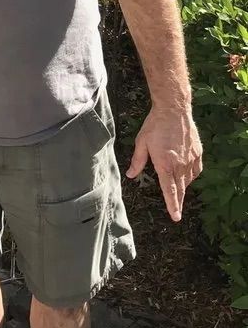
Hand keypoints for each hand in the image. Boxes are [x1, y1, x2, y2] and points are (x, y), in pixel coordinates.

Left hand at [126, 105, 202, 221]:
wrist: (173, 110)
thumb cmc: (155, 125)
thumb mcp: (141, 143)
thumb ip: (137, 161)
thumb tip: (130, 175)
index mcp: (164, 164)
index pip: (169, 190)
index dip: (172, 205)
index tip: (175, 217)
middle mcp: (179, 164)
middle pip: (180, 188)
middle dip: (178, 202)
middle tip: (177, 213)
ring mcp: (190, 159)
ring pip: (188, 179)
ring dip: (183, 186)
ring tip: (178, 188)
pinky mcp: (198, 152)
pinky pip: (196, 170)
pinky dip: (191, 175)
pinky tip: (187, 174)